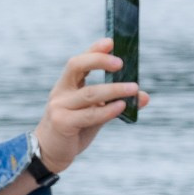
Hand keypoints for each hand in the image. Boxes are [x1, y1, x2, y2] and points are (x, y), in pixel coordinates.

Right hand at [32, 38, 149, 173]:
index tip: (111, 42)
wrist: (50, 152)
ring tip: (134, 88)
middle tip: (121, 63)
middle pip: (76, 66)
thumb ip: (115, 102)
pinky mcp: (62, 123)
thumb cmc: (73, 129)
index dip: (94, 50)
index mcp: (67, 85)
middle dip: (98, 61)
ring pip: (89, 93)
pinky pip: (89, 115)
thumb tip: (143, 96)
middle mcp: (60, 92)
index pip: (79, 62)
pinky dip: (108, 110)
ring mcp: (59, 107)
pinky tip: (122, 106)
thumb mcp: (95, 113)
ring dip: (114, 89)